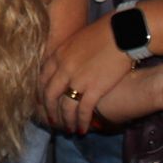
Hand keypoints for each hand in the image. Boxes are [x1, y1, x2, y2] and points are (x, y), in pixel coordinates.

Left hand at [41, 16, 135, 132]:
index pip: (42, 79)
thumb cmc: (103, 33)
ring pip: (65, 106)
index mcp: (57, 55)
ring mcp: (77, 79)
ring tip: (69, 129)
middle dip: (49, 111)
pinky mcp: (94, 88)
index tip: (42, 103)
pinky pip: (83, 110)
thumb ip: (66, 54)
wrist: (122, 32)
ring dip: (66, 120)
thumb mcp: (76, 41)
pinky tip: (84, 130)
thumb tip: (65, 64)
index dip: (40, 94)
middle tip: (52, 121)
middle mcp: (63, 68)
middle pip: (49, 95)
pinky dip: (82, 122)